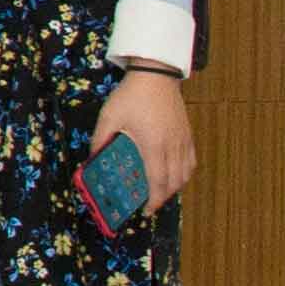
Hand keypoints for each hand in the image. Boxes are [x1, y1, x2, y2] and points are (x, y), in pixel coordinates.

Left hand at [90, 67, 194, 211]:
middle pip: (175, 181)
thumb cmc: (131, 95)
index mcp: (153, 144)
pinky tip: (175, 174)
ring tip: (162, 191)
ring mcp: (183, 139)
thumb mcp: (109, 116)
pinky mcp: (188, 133)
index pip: (158, 180)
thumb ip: (101, 139)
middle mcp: (172, 146)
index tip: (147, 210)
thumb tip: (93, 158)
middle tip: (151, 204)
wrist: (155, 74)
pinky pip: (191, 160)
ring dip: (176, 186)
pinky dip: (185, 172)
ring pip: (186, 173)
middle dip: (164, 197)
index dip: (154, 199)